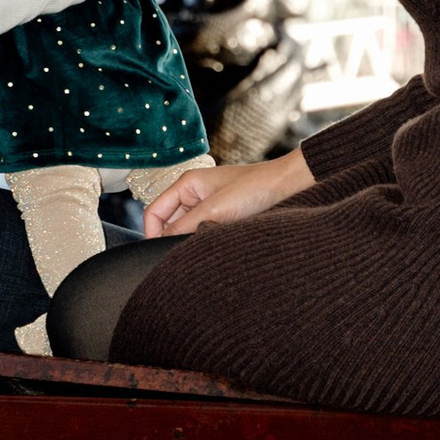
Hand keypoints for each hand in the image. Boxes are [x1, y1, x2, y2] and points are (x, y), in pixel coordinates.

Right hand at [144, 146, 315, 237]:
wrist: (287, 186)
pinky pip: (203, 231)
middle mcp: (194, 194)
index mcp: (186, 184)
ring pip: (186, 230)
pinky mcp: (222, 215)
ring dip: (191, 240)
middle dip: (173, 239)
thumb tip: (161, 244)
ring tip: (205, 247)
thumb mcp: (214, 210)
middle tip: (185, 254)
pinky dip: (205, 239)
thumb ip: (184, 227)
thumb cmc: (253, 188)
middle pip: (168, 223)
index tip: (158, 253)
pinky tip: (216, 245)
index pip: (154, 212)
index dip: (152, 233)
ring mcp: (208, 205)